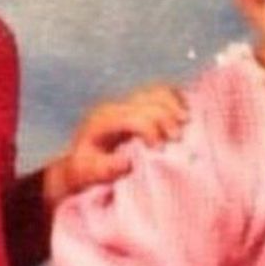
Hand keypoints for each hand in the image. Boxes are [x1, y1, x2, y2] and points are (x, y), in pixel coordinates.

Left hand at [45, 84, 188, 202]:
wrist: (78, 161)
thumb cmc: (86, 170)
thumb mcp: (90, 173)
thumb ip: (107, 169)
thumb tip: (127, 162)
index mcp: (103, 122)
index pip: (133, 117)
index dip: (151, 130)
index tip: (159, 150)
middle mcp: (114, 107)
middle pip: (148, 101)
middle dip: (166, 118)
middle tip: (178, 139)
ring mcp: (124, 102)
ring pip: (155, 92)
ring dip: (174, 105)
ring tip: (186, 122)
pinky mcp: (133, 104)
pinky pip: (157, 91)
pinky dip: (174, 97)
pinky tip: (184, 110)